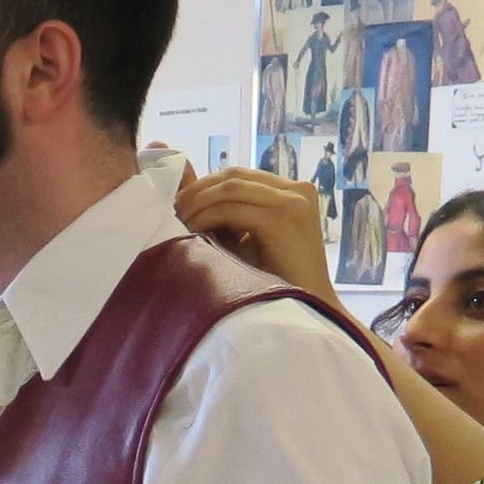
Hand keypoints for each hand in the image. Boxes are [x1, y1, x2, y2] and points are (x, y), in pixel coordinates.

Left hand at [177, 166, 337, 295]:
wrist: (309, 308)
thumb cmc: (276, 280)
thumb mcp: (249, 237)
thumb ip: (229, 213)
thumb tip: (186, 194)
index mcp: (292, 191)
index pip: (240, 175)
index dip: (206, 184)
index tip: (180, 202)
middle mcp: (297, 189)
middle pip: (234, 175)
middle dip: (198, 190)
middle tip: (174, 209)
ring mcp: (293, 201)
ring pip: (231, 187)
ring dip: (199, 202)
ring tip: (179, 220)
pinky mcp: (283, 218)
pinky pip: (233, 209)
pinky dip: (207, 216)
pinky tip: (192, 231)